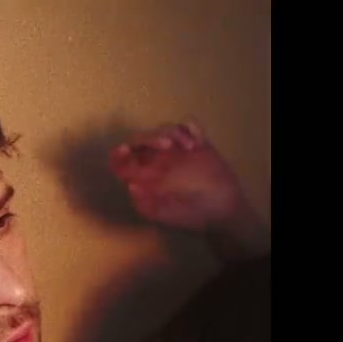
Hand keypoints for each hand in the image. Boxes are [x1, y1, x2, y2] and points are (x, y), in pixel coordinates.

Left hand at [109, 121, 254, 234]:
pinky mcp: (198, 145)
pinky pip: (189, 125)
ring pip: (164, 128)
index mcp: (146, 177)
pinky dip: (191, 128)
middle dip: (151, 136)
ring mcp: (177, 151)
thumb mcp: (166, 216)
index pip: (123, 162)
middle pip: (142, 138)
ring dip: (173, 132)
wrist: (224, 212)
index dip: (118, 154)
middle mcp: (158, 161)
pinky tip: (198, 142)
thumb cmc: (193, 216)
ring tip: (190, 147)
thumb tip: (131, 186)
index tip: (126, 150)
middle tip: (168, 145)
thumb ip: (147, 205)